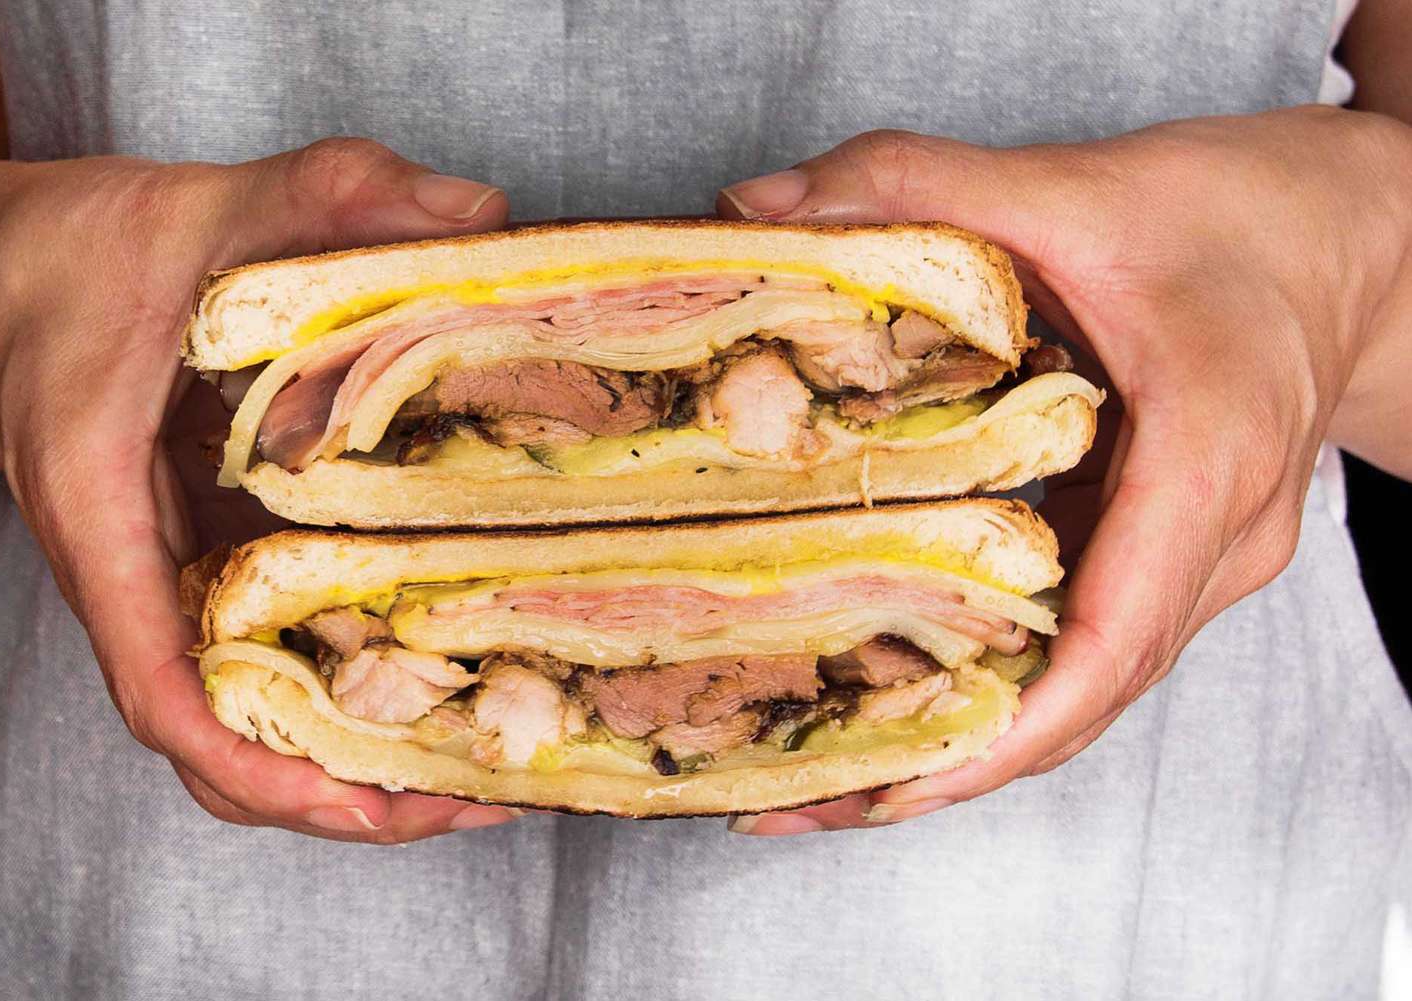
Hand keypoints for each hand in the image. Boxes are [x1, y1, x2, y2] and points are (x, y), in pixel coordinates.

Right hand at [0, 138, 523, 840]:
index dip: (248, 757)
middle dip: (330, 790)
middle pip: (214, 736)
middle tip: (461, 803)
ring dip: (341, 763)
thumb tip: (480, 213)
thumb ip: (329, 190)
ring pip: (239, 714)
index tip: (347, 801)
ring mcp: (167, 577)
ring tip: (464, 784)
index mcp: (99, 510)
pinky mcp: (201, 560)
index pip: (154, 678)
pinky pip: (258, 661)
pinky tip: (427, 693)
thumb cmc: (74, 252)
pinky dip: (333, 697)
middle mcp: (131, 572)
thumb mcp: (201, 203)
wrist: (2, 265)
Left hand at [716, 106, 1411, 833]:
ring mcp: (1202, 556)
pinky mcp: (1171, 548)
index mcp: (1208, 460)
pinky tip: (896, 674)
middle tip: (806, 794)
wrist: (1357, 238)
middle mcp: (1217, 538)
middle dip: (955, 760)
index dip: (1013, 727)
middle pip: (1089, 690)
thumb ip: (917, 182)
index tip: (903, 781)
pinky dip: (998, 671)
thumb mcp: (1080, 185)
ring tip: (826, 766)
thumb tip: (760, 209)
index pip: (1118, 633)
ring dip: (969, 733)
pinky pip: (1086, 634)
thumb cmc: (1244, 213)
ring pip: (1088, 678)